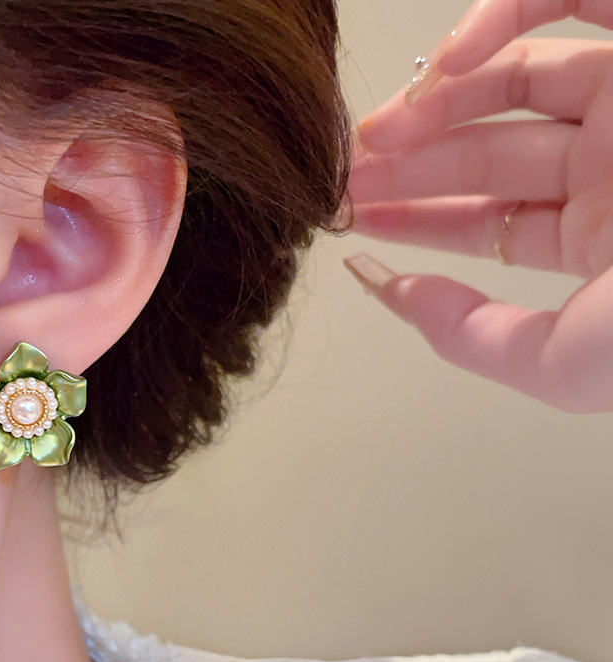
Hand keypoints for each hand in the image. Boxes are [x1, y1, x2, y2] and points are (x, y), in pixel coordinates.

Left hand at [349, 0, 612, 412]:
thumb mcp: (567, 359)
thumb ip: (473, 339)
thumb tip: (392, 294)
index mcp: (600, 237)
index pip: (485, 222)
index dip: (414, 219)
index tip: (352, 218)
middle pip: (486, 155)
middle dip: (409, 164)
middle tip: (344, 174)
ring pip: (512, 81)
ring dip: (433, 104)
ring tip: (373, 136)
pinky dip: (497, 21)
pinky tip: (443, 68)